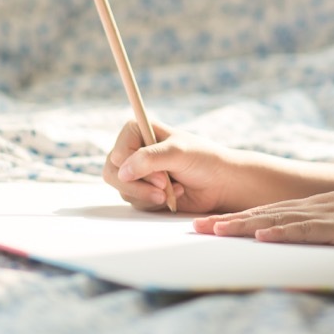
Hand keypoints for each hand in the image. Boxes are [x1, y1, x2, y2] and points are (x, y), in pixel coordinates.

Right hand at [102, 120, 242, 213]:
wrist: (220, 183)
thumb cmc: (203, 160)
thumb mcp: (178, 153)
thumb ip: (150, 158)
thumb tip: (122, 171)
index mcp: (140, 130)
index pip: (118, 151)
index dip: (133, 165)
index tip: (159, 173)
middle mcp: (135, 150)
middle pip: (113, 172)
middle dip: (138, 185)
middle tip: (162, 188)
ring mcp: (138, 172)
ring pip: (124, 190)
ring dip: (148, 195)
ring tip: (173, 190)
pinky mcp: (144, 191)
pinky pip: (135, 202)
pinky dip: (154, 202)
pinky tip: (174, 195)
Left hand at [193, 182, 333, 247]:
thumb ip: (328, 229)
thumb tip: (311, 241)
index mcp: (313, 208)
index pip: (266, 214)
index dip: (236, 220)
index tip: (209, 225)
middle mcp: (312, 209)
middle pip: (261, 215)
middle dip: (227, 222)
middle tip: (196, 228)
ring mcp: (324, 217)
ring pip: (275, 221)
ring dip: (242, 227)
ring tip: (214, 230)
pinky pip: (305, 231)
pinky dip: (281, 233)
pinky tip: (261, 236)